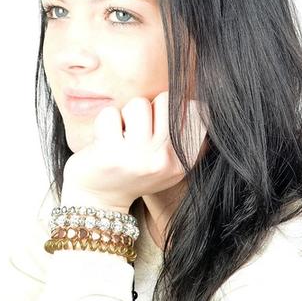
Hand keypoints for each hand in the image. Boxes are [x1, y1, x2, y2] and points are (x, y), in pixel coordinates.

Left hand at [60, 91, 207, 212]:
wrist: (100, 200)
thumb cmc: (134, 172)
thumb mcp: (169, 164)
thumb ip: (185, 139)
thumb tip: (201, 104)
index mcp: (183, 161)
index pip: (198, 111)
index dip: (177, 106)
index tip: (162, 121)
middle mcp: (164, 160)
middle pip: (166, 100)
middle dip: (150, 107)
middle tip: (139, 129)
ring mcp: (138, 156)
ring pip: (138, 104)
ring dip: (126, 115)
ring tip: (122, 136)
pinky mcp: (110, 153)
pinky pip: (110, 113)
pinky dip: (104, 122)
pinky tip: (104, 141)